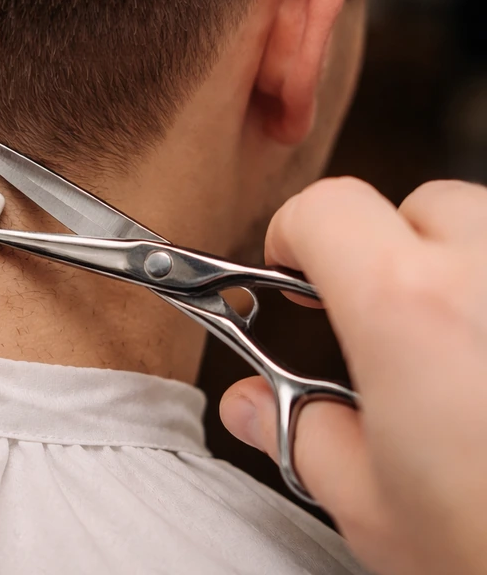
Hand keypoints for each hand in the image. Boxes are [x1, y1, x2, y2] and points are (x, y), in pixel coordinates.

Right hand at [220, 178, 486, 574]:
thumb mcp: (377, 510)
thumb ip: (301, 435)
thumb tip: (251, 405)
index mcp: (410, 310)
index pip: (328, 209)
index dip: (295, 233)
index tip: (292, 272)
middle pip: (428, 206)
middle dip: (394, 251)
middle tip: (389, 330)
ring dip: (473, 274)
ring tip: (471, 358)